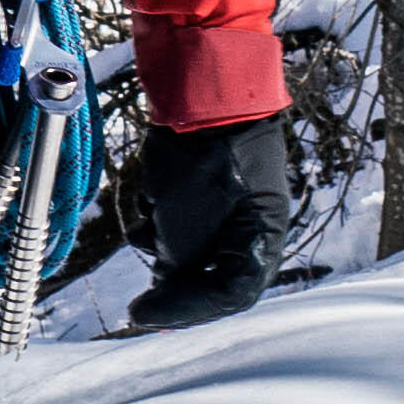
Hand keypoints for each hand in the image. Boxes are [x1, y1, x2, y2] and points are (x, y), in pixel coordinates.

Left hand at [130, 115, 296, 328]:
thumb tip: (163, 290)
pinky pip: (181, 212)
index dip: (185, 312)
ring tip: (147, 227)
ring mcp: (230, 199)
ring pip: (189, 243)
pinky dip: (162, 212)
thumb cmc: (204, 163)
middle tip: (138, 294)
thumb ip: (177, 270)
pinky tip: (151, 195)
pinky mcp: (205, 179)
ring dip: (163, 240)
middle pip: (209, 273)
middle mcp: (254, 223)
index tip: (142, 315)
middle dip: (171, 277)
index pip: (231, 295)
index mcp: (264, 239)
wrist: (202, 88)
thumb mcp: (186, 230)